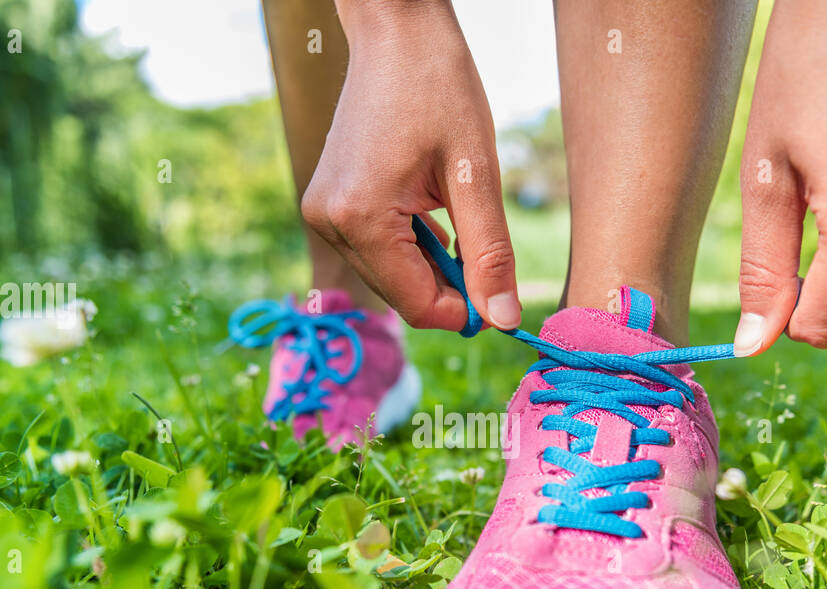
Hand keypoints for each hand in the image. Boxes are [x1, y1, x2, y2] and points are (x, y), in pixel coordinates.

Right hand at [302, 0, 520, 331]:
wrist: (396, 30)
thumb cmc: (438, 86)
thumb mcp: (476, 173)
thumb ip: (490, 253)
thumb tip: (504, 319)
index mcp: (359, 218)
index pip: (415, 304)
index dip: (464, 312)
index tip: (500, 296)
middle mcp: (329, 223)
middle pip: (400, 293)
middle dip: (448, 286)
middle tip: (485, 249)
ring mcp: (323, 214)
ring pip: (388, 275)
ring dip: (431, 264)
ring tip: (454, 211)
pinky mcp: (327, 204)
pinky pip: (376, 249)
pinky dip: (411, 246)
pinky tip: (431, 210)